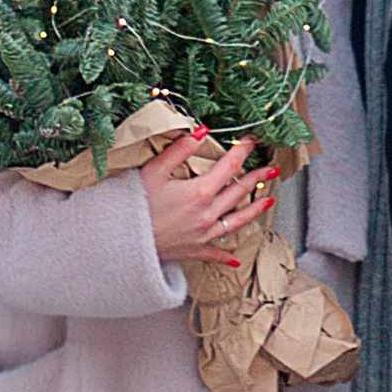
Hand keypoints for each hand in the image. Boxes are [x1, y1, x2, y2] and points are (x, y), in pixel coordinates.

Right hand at [144, 134, 278, 265]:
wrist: (121, 242)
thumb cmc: (133, 205)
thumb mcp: (154, 170)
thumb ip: (180, 150)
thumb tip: (201, 131)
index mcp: (200, 191)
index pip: (229, 165)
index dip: (242, 150)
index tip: (252, 141)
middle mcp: (208, 214)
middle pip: (239, 191)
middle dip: (256, 178)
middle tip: (270, 169)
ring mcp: (203, 234)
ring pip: (237, 220)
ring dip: (254, 209)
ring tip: (268, 201)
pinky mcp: (193, 249)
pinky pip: (215, 253)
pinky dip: (226, 256)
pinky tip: (235, 260)